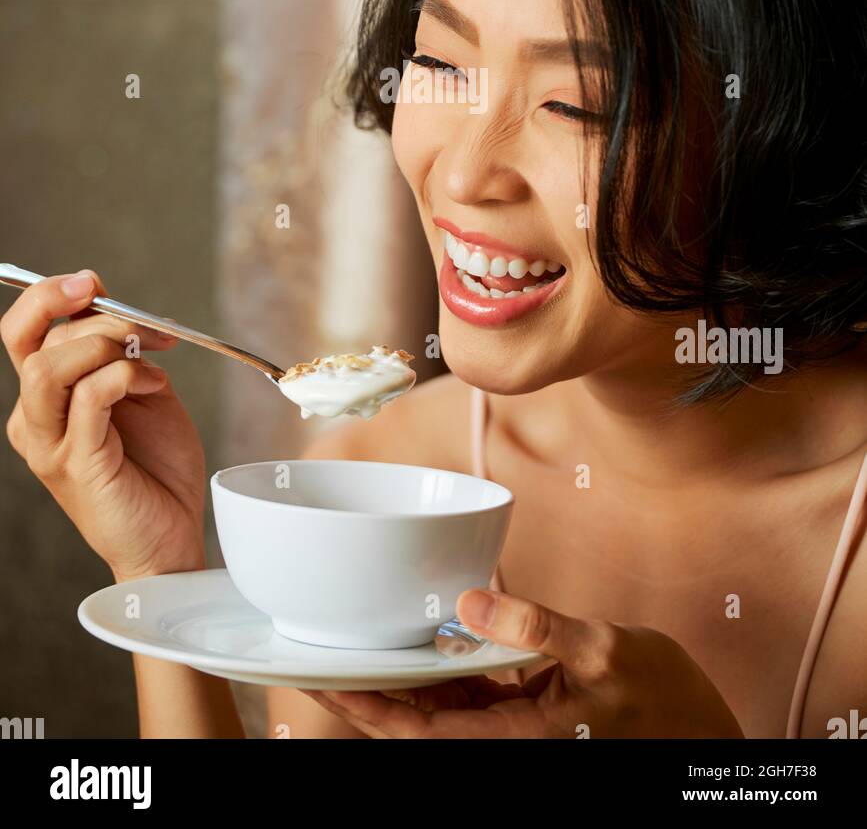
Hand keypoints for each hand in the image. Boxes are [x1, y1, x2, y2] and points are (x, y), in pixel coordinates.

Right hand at [2, 269, 206, 581]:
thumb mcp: (139, 390)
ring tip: (149, 357)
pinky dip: (126, 376)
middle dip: (94, 316)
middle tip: (145, 326)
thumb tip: (112, 302)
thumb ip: (120, 351)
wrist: (172, 534)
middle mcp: (34, 420)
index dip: (48, 295)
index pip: (20, 332)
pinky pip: (89, 399)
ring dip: (106, 345)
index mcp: (43, 399)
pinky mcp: (77, 465)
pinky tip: (155, 386)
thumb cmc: (155, 465)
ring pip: (49, 368)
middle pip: (34, 342)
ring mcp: (50, 445)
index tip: (92, 281)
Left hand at [305, 587, 745, 738]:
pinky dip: (440, 669)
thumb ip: (536, 627)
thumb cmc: (662, 700)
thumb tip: (470, 602)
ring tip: (356, 642)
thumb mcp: (604, 652)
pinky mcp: (527, 711)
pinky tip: (421, 639)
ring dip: (399, 679)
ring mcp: (514, 726)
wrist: (700, 732)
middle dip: (367, 691)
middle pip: (416, 719)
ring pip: (438, 706)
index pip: (419, 728)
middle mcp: (505, 737)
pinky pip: (468, 693)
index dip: (366, 707)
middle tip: (319, 653)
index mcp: (515, 734)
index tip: (324, 681)